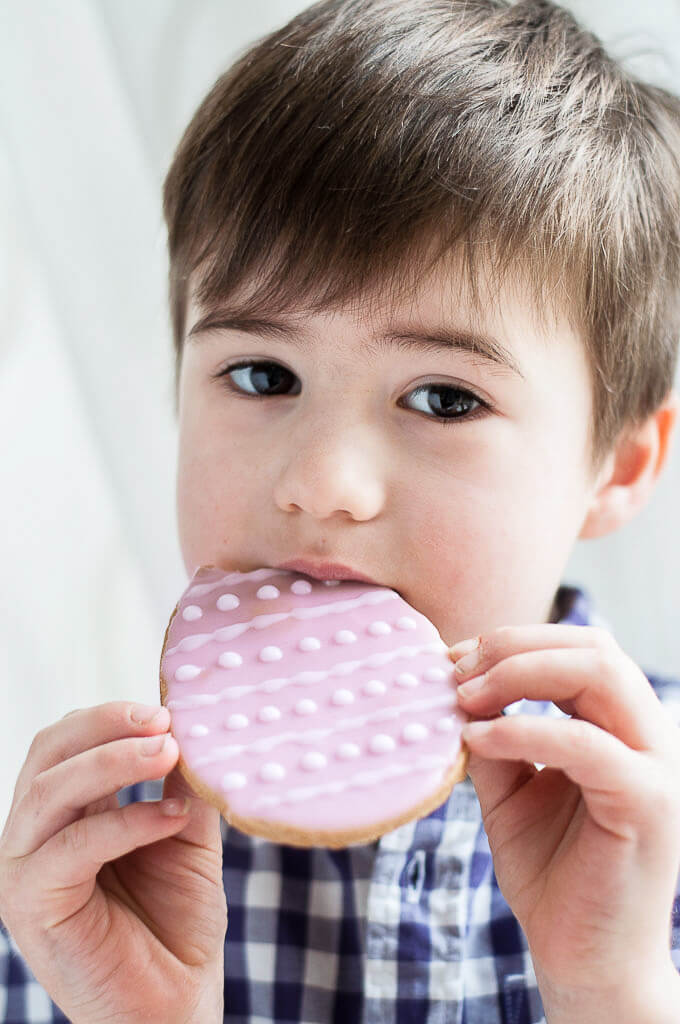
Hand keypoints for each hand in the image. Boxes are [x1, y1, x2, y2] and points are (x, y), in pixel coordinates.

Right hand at [0, 702, 226, 1023]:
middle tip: (163, 720)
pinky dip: (124, 822)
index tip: (168, 708)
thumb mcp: (184, 833)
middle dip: (105, 725)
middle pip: (47, 754)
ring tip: (169, 752)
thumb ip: (179, 781)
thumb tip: (194, 721)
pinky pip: (70, 847)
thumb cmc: (176, 924)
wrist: (176, 1009)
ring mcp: (26, 872)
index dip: (111, 715)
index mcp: (65, 815)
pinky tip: (171, 818)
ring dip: (112, 761)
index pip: (65, 741)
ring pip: (48, 791)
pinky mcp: (33, 907)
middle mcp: (35, 837)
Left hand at [450, 625, 679, 1021]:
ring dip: (521, 672)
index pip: (577, 647)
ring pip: (601, 673)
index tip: (453, 659)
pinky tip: (477, 739)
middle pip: (593, 646)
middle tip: (457, 670)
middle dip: (515, 645)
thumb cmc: (551, 871)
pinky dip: (524, 730)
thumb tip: (455, 689)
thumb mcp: (508, 790)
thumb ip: (493, 737)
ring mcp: (654, 767)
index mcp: (617, 725)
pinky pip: (585, 744)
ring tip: (464, 695)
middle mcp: (645, 735)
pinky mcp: (647, 804)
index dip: (512, 641)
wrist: (584, 959)